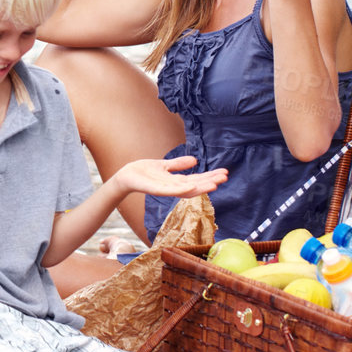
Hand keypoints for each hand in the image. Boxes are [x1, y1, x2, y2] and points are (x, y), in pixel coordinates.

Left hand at [113, 156, 228, 199]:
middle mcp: (174, 187)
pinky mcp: (156, 190)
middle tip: (225, 177)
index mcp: (177, 181)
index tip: (224, 172)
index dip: (211, 176)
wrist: (127, 176)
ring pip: (187, 189)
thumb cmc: (144, 172)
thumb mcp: (165, 165)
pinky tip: (192, 187)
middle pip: (196, 185)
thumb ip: (178, 164)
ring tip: (215, 184)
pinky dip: (182, 190)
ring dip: (201, 187)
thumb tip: (195, 160)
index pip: (198, 179)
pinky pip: (170, 191)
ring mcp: (166, 190)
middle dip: (211, 181)